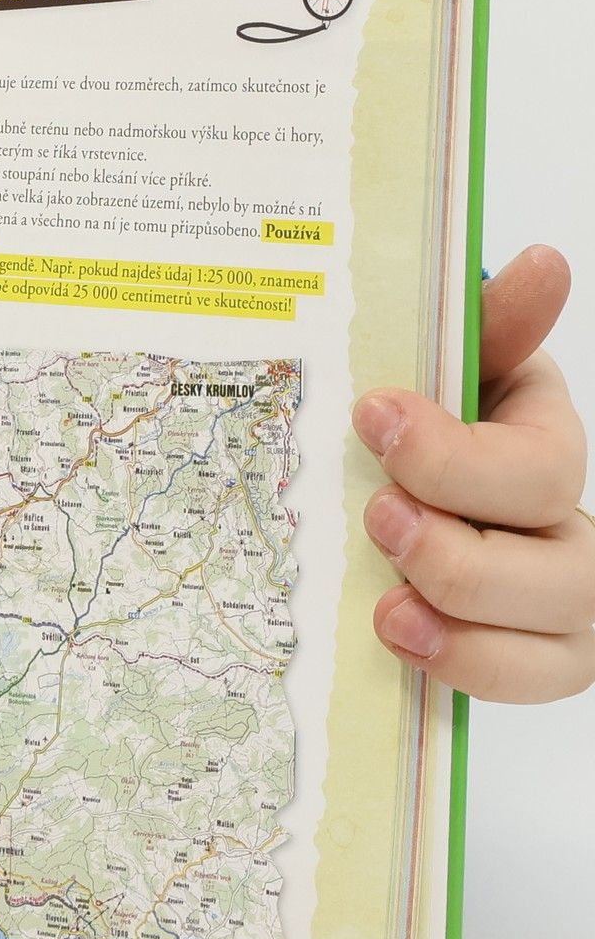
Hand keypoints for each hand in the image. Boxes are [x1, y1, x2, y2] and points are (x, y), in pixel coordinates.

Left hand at [357, 244, 593, 700]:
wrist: (405, 516)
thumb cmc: (428, 441)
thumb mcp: (449, 381)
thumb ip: (485, 330)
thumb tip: (539, 263)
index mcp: (540, 442)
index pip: (539, 459)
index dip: (455, 451)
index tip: (374, 414)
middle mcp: (563, 520)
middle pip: (544, 549)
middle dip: (458, 532)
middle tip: (378, 515)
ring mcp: (560, 596)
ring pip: (551, 615)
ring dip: (464, 607)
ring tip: (389, 601)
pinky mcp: (536, 656)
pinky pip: (529, 676)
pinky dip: (469, 664)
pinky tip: (406, 639)